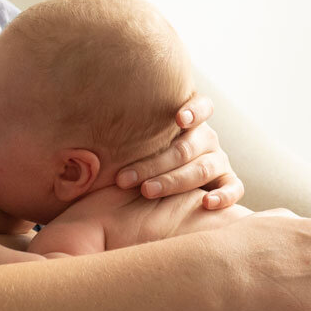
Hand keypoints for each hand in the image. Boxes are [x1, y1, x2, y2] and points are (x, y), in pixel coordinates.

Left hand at [115, 95, 243, 209]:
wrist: (153, 186)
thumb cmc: (135, 157)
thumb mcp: (128, 142)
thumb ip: (118, 133)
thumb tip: (77, 135)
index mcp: (189, 122)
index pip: (202, 106)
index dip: (193, 110)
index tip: (177, 118)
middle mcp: (206, 138)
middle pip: (189, 146)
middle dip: (157, 162)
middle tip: (126, 178)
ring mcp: (218, 160)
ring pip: (205, 167)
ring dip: (175, 180)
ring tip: (147, 191)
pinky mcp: (226, 182)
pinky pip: (233, 188)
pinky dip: (224, 196)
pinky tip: (207, 204)